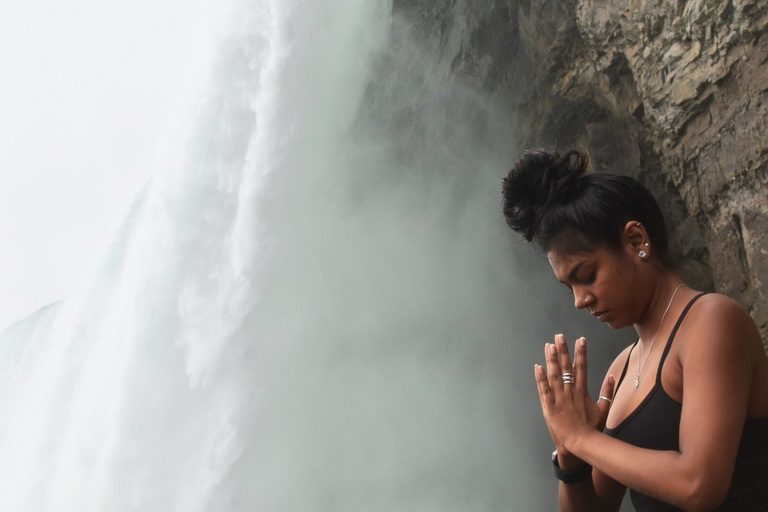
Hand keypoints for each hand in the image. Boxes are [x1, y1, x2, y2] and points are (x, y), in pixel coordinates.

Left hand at [535, 334, 614, 459]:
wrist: (582, 444)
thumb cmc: (593, 428)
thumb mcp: (604, 408)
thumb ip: (608, 391)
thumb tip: (613, 376)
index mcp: (582, 391)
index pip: (582, 367)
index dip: (581, 352)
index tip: (580, 339)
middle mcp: (570, 392)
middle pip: (566, 367)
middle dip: (563, 350)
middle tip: (559, 336)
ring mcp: (560, 399)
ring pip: (554, 375)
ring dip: (551, 359)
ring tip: (549, 345)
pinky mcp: (550, 407)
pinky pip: (544, 390)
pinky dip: (541, 378)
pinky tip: (538, 366)